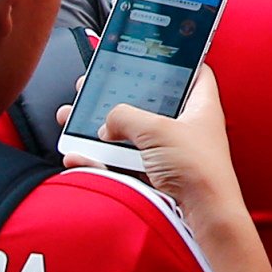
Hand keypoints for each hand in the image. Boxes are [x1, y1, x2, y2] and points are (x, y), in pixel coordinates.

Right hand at [75, 65, 271, 271]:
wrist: (203, 219)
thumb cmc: (195, 168)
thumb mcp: (156, 130)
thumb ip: (125, 117)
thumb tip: (107, 123)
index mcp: (199, 106)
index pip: (193, 72)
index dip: (174, 61)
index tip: (148, 51)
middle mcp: (185, 128)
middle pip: (147, 104)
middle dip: (115, 96)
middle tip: (90, 87)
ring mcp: (168, 154)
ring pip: (127, 135)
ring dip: (97, 128)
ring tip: (68, 116)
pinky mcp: (153, 178)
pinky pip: (120, 165)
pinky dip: (97, 160)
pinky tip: (75, 156)